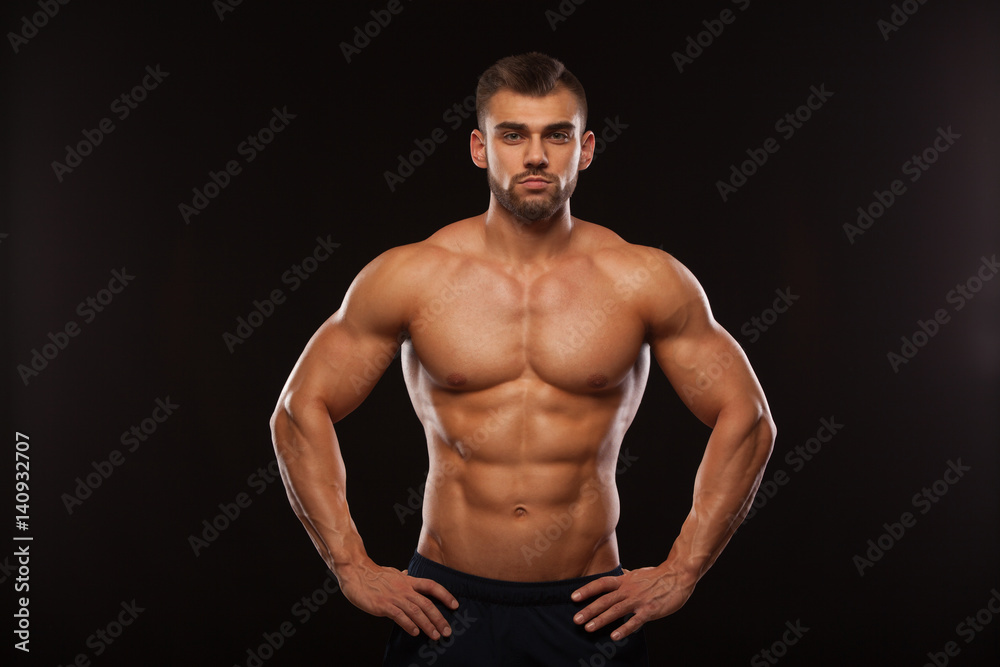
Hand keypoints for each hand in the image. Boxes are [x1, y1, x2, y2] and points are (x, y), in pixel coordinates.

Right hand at [337, 559, 458, 639]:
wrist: (355, 572)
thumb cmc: (373, 574)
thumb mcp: (391, 573)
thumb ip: (401, 576)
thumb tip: (407, 573)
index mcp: (408, 580)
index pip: (432, 586)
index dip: (445, 595)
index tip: (455, 605)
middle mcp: (404, 588)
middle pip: (427, 603)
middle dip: (439, 618)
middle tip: (447, 631)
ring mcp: (394, 597)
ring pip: (416, 611)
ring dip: (427, 625)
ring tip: (435, 635)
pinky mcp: (383, 605)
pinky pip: (399, 616)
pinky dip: (408, 624)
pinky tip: (415, 632)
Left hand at [570, 566, 695, 639]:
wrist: (678, 575)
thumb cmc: (658, 575)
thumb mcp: (638, 573)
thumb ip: (626, 576)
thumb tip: (619, 573)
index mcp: (624, 580)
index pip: (602, 584)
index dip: (587, 590)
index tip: (574, 597)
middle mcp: (628, 590)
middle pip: (605, 599)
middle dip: (589, 610)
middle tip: (576, 619)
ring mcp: (638, 600)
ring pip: (616, 610)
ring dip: (601, 620)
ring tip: (588, 628)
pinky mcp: (649, 611)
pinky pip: (634, 622)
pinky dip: (624, 629)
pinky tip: (614, 636)